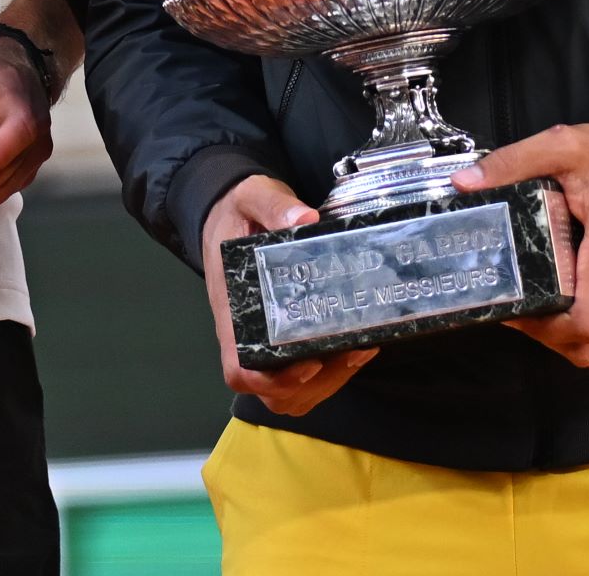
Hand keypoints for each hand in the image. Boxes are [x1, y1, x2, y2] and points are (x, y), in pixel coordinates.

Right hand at [200, 175, 377, 416]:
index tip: (308, 365)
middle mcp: (244, 332)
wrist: (229, 211)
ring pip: (290, 391)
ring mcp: (263, 338)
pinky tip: (357, 346)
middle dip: (315, 384)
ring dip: (327, 383)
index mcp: (231, 308)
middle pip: (271, 390)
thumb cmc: (237, 210)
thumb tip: (306, 219)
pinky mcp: (282, 335)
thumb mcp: (252, 196)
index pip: (239, 366)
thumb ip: (274, 206)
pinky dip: (332, 373)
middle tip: (351, 351)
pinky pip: (303, 375)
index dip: (271, 379)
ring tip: (359, 350)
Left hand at [455, 119, 588, 370]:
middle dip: (548, 339)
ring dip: (566, 341)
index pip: (584, 322)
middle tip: (520, 309)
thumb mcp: (562, 145)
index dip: (544, 329)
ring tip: (538, 308)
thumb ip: (513, 162)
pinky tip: (562, 303)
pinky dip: (585, 333)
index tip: (515, 306)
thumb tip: (465, 183)